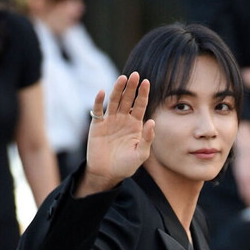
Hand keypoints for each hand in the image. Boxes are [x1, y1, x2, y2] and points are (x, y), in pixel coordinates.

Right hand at [77, 72, 154, 195]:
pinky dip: (99, 101)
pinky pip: (98, 111)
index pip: (140, 105)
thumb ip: (147, 139)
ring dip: (118, 89)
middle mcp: (123, 119)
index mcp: (135, 124)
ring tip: (122, 78)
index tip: (146, 82)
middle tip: (135, 75)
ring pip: (114, 101)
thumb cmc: (125, 166)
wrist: (107, 174)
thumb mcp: (140, 155)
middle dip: (131, 87)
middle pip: (127, 99)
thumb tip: (152, 121)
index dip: (143, 94)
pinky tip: (102, 92)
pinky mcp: (97, 125)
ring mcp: (110, 120)